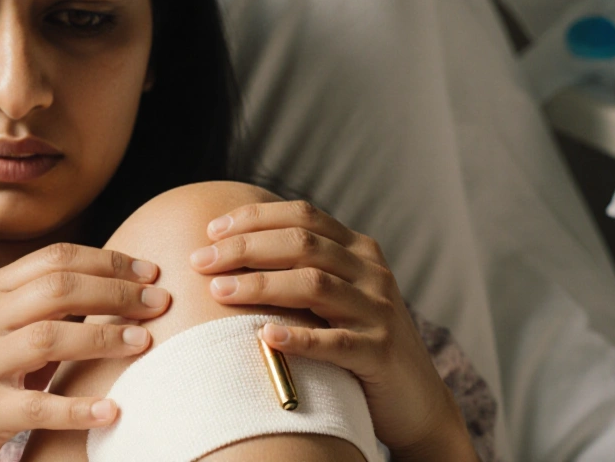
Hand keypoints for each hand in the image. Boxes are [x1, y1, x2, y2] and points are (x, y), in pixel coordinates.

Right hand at [0, 243, 170, 461]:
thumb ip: (37, 305)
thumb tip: (110, 283)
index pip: (55, 258)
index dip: (108, 260)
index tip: (151, 270)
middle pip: (58, 288)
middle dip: (116, 290)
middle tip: (160, 301)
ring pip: (49, 337)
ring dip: (103, 337)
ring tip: (144, 342)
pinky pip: (36, 405)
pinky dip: (77, 408)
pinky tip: (111, 410)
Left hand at [189, 200, 474, 459]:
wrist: (414, 398)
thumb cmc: (358, 341)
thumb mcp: (338, 294)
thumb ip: (302, 268)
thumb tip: (231, 248)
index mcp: (359, 250)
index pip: (303, 215)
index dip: (255, 218)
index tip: (210, 230)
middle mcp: (372, 272)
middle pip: (302, 243)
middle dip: (245, 247)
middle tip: (200, 260)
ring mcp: (378, 311)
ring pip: (314, 284)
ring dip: (261, 285)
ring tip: (218, 290)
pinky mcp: (380, 352)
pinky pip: (335, 342)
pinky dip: (298, 338)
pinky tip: (265, 337)